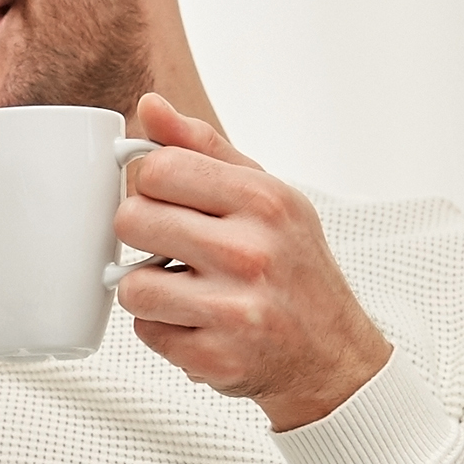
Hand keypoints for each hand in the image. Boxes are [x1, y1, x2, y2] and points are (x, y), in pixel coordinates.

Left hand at [112, 95, 390, 431]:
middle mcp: (251, 252)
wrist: (333, 354)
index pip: (158, 169)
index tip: (168, 202)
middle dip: (144, 235)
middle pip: (132, 220)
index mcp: (262, 201)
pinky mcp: (217, 357)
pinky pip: (147, 331)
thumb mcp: (266, 195)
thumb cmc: (294, 268)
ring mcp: (234, 309)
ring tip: (184, 289)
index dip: (150, 186)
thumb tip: (149, 106)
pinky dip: (164, 329)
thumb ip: (203, 148)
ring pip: (130, 284)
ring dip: (148, 289)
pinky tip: (198, 323)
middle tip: (172, 248)